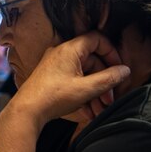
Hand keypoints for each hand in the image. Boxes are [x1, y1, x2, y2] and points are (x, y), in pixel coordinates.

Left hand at [9, 32, 130, 126]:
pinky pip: (72, 81)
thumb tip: (125, 70)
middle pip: (92, 61)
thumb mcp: (86, 89)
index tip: (119, 68)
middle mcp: (62, 54)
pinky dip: (82, 94)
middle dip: (104, 81)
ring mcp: (55, 66)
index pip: (97, 39)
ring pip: (83, 74)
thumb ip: (109, 78)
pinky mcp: (51, 78)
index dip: (111, 52)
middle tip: (110, 99)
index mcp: (70, 49)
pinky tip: (88, 112)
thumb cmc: (53, 97)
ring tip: (100, 110)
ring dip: (95, 92)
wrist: (26, 112)